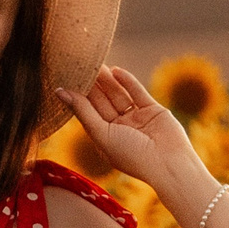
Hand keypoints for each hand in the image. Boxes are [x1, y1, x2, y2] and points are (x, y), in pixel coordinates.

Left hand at [57, 65, 193, 184]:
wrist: (168, 163)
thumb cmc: (131, 155)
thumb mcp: (101, 133)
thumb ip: (82, 111)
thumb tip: (60, 92)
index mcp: (105, 138)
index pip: (88, 113)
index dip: (78, 96)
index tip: (67, 78)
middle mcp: (120, 128)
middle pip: (102, 102)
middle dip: (92, 85)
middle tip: (81, 65)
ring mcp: (137, 119)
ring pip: (119, 95)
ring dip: (108, 81)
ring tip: (96, 63)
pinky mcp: (153, 111)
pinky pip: (137, 93)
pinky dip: (127, 81)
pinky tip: (116, 70)